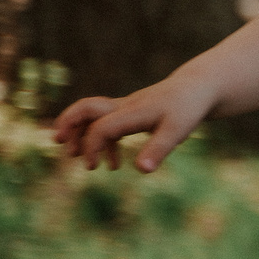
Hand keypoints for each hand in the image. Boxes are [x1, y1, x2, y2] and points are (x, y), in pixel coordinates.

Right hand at [52, 76, 217, 173]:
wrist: (200, 87)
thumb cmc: (189, 108)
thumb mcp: (178, 130)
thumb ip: (158, 149)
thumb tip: (142, 170)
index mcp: (133, 111)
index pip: (101, 127)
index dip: (91, 146)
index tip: (92, 166)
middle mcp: (125, 106)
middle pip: (87, 108)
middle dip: (70, 124)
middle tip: (58, 142)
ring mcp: (127, 107)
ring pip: (94, 115)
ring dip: (82, 133)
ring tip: (76, 157)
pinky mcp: (133, 112)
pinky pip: (109, 123)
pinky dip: (104, 141)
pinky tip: (113, 164)